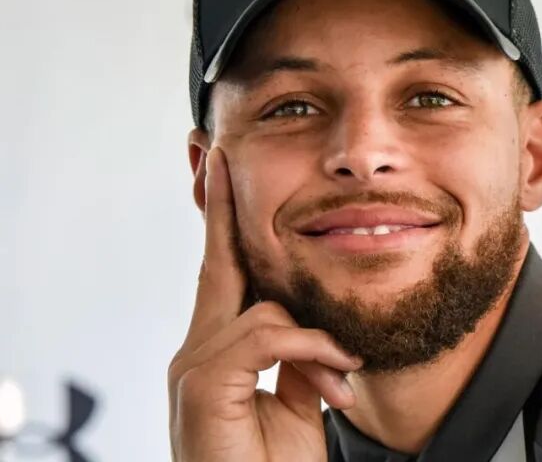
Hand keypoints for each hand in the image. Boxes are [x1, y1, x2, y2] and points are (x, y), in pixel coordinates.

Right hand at [167, 147, 362, 461]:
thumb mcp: (300, 396)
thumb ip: (301, 352)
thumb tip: (317, 323)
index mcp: (225, 349)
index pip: (227, 271)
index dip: (227, 223)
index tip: (222, 173)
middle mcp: (199, 350)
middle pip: (217, 262)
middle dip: (218, 204)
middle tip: (217, 150)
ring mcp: (193, 368)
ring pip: (260, 303)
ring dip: (314, 336)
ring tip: (343, 378)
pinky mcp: (201, 386)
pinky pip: (263, 334)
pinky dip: (307, 349)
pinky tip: (333, 378)